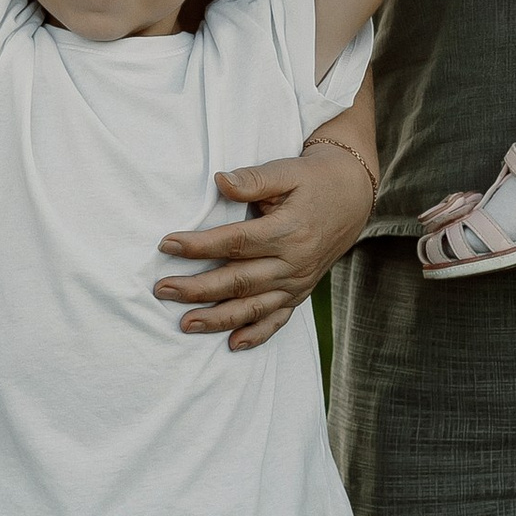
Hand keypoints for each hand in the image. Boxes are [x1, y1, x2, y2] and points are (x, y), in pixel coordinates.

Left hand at [154, 141, 375, 351]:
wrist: (352, 196)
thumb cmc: (313, 180)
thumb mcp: (286, 171)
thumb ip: (253, 179)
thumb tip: (220, 181)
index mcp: (288, 231)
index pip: (236, 242)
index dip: (200, 246)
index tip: (168, 245)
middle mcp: (293, 263)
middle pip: (239, 280)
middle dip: (198, 288)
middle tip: (163, 290)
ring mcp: (298, 282)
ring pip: (253, 307)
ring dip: (218, 319)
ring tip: (185, 324)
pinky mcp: (301, 293)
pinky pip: (278, 320)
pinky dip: (256, 334)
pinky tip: (233, 344)